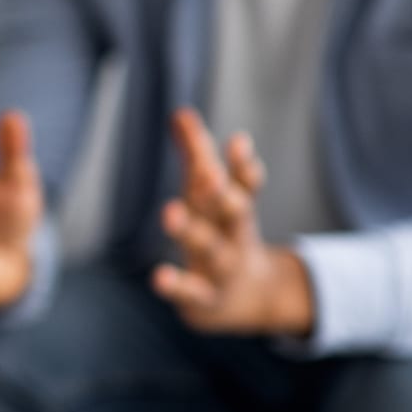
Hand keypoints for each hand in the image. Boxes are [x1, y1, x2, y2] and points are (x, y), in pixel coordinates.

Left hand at [150, 108, 312, 337]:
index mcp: (235, 209)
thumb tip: (180, 112)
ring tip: (170, 212)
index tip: (239, 142)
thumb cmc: (223, 233)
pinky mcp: (205, 299)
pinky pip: (192, 292)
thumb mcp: (211, 196)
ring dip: (192, 232)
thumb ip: (197, 154)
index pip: (242, 184)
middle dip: (221, 194)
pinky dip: (177, 286)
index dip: (242, 165)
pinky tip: (159, 276)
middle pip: (232, 213)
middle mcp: (232, 236)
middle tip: (208, 175)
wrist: (252, 297)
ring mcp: (221, 268)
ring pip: (210, 249)